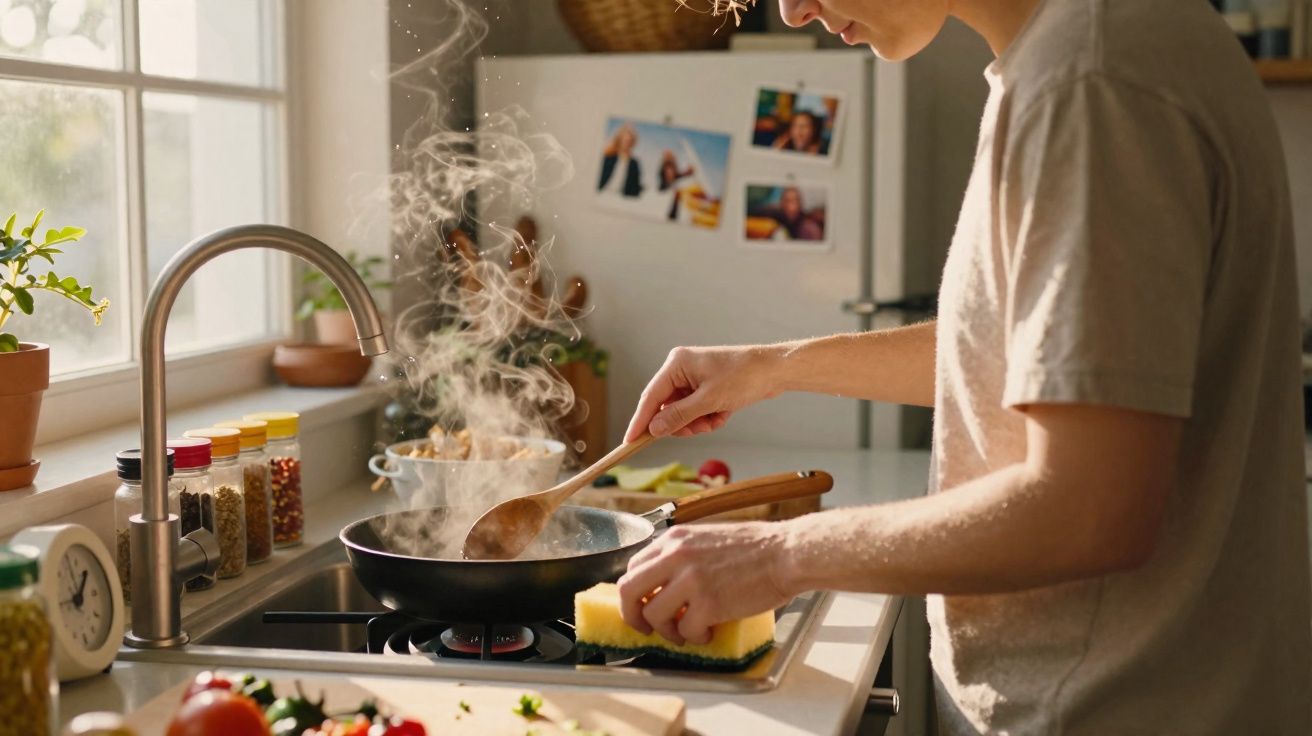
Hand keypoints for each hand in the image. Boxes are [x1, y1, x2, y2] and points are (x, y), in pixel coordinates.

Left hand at [616, 522, 796, 644]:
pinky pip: (686, 629)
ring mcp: (691, 580)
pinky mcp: (708, 603)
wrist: (785, 553)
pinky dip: (695, 636)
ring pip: (654, 615)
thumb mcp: (707, 538)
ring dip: (668, 630)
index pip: (633, 567)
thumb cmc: (755, 548)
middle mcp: (676, 556)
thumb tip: (664, 582)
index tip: (642, 604)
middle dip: (633, 615)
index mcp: (675, 539)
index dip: (634, 592)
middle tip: (645, 627)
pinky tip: (708, 632)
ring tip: (686, 631)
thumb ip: (682, 555)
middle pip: (629, 591)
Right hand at [624, 345, 780, 440]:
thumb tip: (654, 429)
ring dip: (697, 423)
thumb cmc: (743, 376)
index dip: (640, 421)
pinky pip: (696, 412)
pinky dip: (708, 418)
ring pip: (682, 413)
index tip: (629, 441)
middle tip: (697, 429)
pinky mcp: (705, 388)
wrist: (775, 370)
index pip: (650, 397)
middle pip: (666, 408)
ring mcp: (693, 379)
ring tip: (715, 419)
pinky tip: (723, 414)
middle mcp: (681, 369)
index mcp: (676, 364)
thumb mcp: (709, 401)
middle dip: (682, 423)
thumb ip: (679, 416)